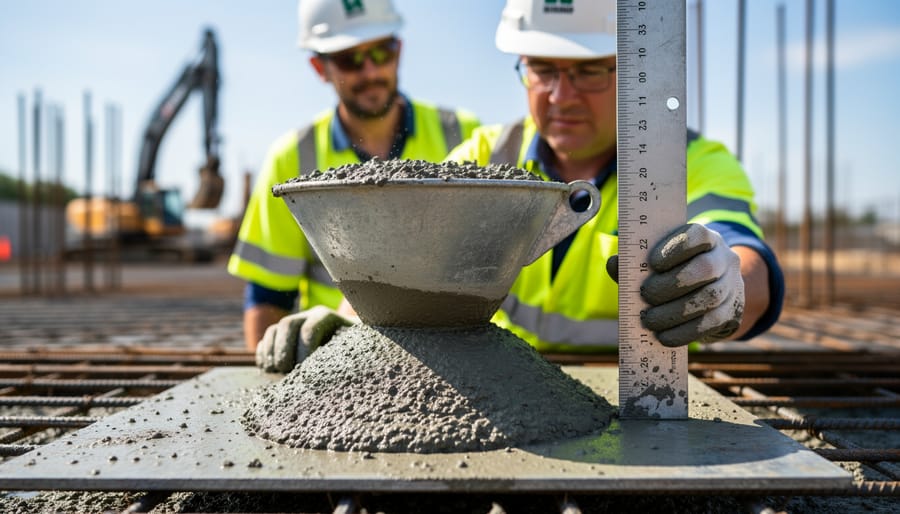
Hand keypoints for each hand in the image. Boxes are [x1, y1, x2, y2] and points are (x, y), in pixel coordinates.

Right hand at [255, 306, 356, 372]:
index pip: (309, 330)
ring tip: (274, 371)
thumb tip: (340, 371)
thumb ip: (350, 353)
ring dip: (270, 351)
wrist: (353, 340)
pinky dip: (264, 352)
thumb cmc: (357, 347)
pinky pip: (267, 338)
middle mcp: (308, 316)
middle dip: (283, 349)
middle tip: (285, 371)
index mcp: (327, 317)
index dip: (304, 351)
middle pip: (287, 324)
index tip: (306, 370)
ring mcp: (294, 323)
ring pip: (274, 330)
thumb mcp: (358, 346)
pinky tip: (267, 368)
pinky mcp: (284, 334)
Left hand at [639, 224, 744, 346]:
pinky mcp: (731, 312)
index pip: (698, 235)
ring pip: (710, 297)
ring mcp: (731, 286)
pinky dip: (684, 331)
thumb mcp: (660, 261)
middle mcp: (723, 259)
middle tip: (646, 295)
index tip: (653, 262)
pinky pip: (711, 323)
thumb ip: (635, 262)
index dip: (676, 248)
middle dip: (672, 284)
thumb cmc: (676, 272)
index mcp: (705, 239)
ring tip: (649, 320)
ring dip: (675, 312)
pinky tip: (663, 336)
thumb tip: (614, 264)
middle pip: (705, 268)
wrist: (710, 294)